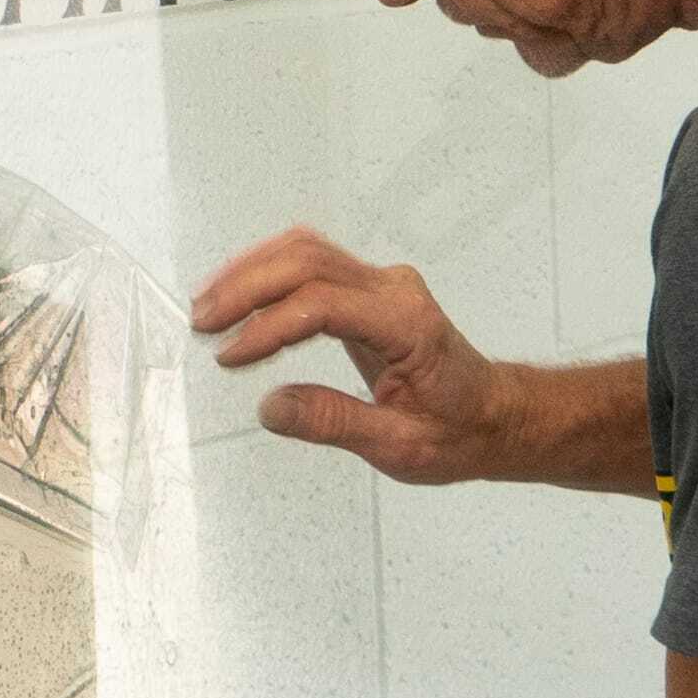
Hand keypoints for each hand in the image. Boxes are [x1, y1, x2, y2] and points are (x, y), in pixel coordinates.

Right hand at [191, 227, 526, 484]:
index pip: (323, 305)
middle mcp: (395, 291)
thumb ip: (334, 422)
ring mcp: (383, 284)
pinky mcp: (369, 289)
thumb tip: (272, 407)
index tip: (230, 355)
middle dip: (247, 288)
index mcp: (408, 325)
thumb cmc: (459, 431)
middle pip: (308, 262)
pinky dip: (269, 272)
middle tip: (202, 323)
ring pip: (307, 251)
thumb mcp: (400, 447)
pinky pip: (313, 262)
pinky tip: (240, 294)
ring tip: (208, 305)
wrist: (496, 417)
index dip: (269, 327)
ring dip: (251, 272)